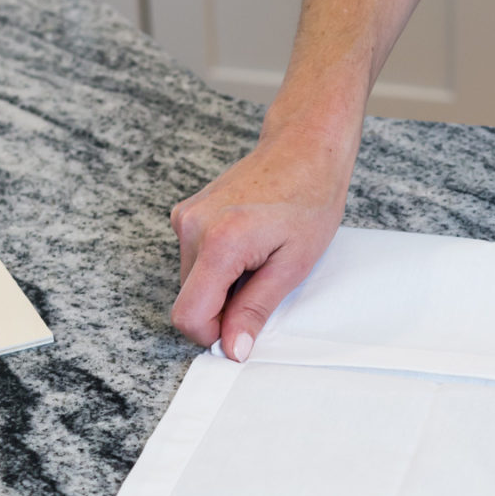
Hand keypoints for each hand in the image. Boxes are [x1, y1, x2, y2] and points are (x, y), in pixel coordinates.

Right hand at [170, 121, 356, 359]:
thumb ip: (256, 309)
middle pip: (190, 300)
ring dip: (223, 285)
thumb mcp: (292, 265)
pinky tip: (249, 245)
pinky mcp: (187, 212)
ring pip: (192, 281)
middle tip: (264, 282)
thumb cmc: (310, 198)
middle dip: (224, 307)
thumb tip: (233, 348)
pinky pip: (195, 258)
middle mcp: (191, 227)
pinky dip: (219, 265)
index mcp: (219, 242)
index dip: (214, 334)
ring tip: (260, 259)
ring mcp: (185, 216)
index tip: (243, 329)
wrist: (305, 147)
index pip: (188, 315)